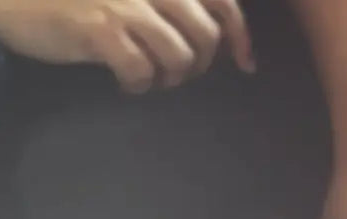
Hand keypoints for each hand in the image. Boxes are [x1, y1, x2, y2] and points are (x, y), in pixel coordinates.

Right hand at [0, 0, 254, 92]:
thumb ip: (166, 5)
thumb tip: (210, 36)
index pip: (224, 3)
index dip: (240, 37)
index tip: (246, 63)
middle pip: (206, 35)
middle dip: (202, 64)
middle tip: (180, 75)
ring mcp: (127, 6)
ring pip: (180, 56)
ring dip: (172, 77)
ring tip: (152, 78)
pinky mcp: (101, 29)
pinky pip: (142, 70)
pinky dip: (140, 84)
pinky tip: (126, 82)